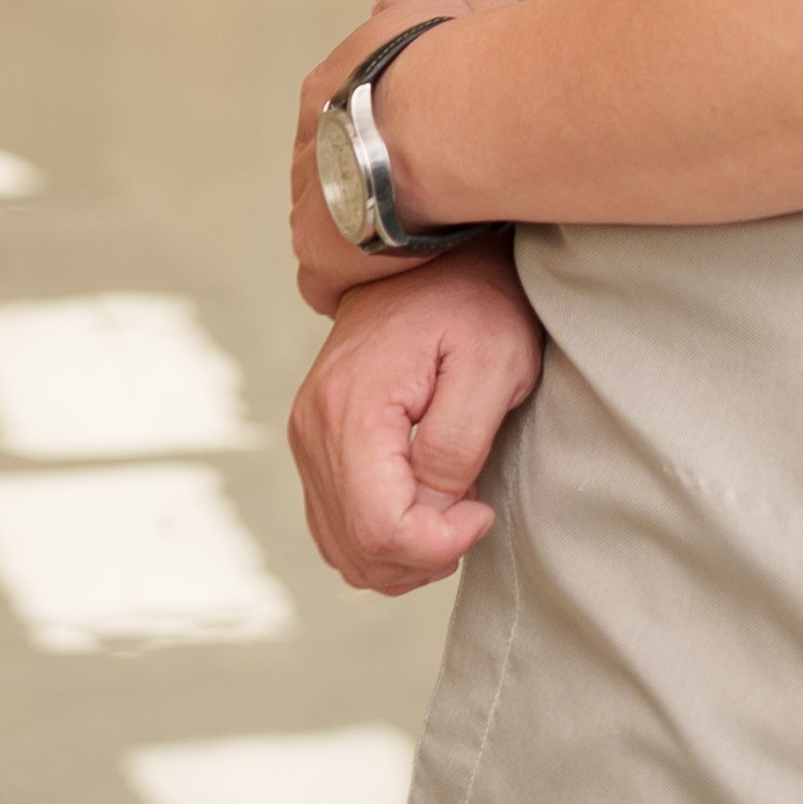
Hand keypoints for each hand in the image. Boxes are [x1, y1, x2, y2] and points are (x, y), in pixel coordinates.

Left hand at [284, 0, 475, 307]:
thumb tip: (387, 7)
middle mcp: (306, 149)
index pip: (333, 123)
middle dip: (357, 192)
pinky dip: (346, 285)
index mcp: (324, 93)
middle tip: (405, 207)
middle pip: (323, 179)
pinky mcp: (320, 252)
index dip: (367, 141)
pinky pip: (321, 281)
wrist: (437, 120)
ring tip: (403, 251)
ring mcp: (309, 204)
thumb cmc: (443, 64)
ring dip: (354, 240)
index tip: (399, 156)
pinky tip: (384, 285)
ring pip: (319, 230)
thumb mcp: (423, 10)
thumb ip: (404, 9)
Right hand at [287, 242, 540, 593]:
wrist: (426, 246)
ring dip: (402, 554)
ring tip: (451, 510)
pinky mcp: (315, 436)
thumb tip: (434, 509)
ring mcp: (307, 432)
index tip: (483, 510)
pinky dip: (379, 536)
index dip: (440, 545)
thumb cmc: (474, 299)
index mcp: (352, 410)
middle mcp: (313, 426)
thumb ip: (458, 445)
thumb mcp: (494, 363)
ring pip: (342, 547)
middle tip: (471, 515)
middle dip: (423, 557)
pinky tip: (423, 505)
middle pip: (357, 550)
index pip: (381, 531)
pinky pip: (335, 522)